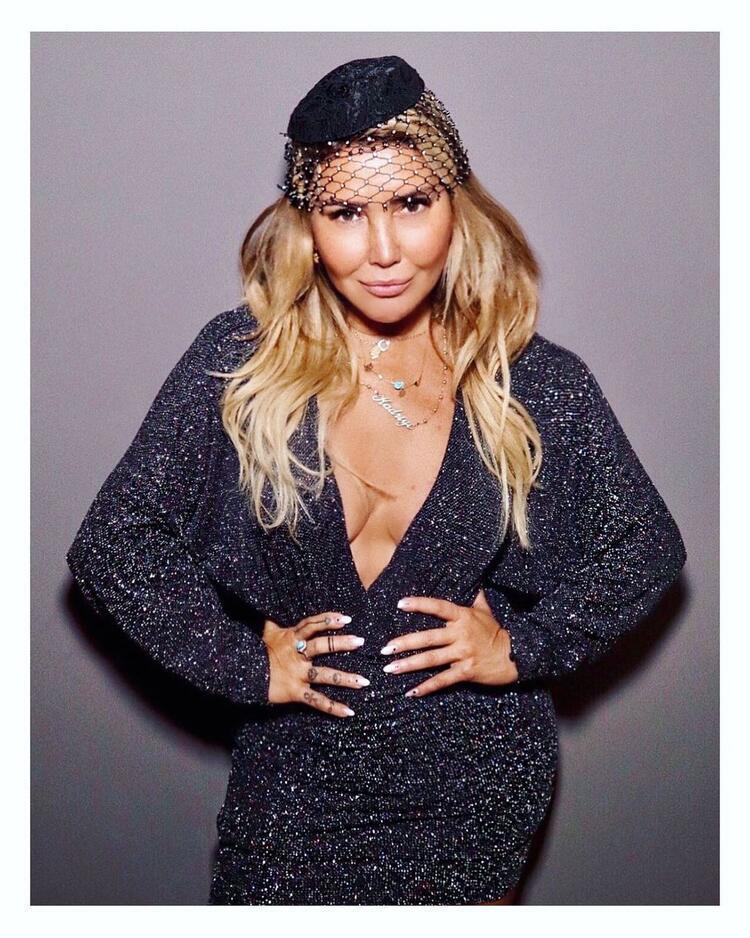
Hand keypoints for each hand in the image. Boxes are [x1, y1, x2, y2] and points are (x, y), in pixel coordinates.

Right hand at [262, 611, 368, 716]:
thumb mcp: (265, 632)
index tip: (346, 619)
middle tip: (361, 642)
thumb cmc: (256, 651)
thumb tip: (272, 606)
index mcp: (291, 638)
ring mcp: (298, 674)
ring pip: (325, 675)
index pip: (312, 625)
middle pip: (323, 646)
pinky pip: (317, 700)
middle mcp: (297, 655)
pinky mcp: (296, 692)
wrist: (242, 672)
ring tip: (364, 681)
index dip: (329, 620)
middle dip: (343, 643)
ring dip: (346, 678)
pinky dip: (333, 707)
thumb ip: (273, 621)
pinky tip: (349, 711)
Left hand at [380, 587, 518, 697]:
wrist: (516, 655)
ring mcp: (463, 654)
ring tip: (390, 668)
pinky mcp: (466, 672)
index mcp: (463, 617)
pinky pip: (443, 680)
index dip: (419, 604)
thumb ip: (475, 597)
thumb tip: (473, 582)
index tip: (400, 604)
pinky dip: (427, 687)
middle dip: (404, 643)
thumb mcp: (485, 611)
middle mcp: (461, 634)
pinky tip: (411, 692)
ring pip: (431, 660)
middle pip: (428, 638)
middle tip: (384, 649)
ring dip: (409, 665)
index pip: (438, 607)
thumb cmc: (496, 632)